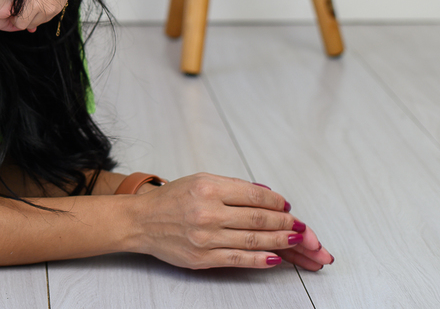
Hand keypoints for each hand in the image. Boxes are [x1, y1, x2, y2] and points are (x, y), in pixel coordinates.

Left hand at [9, 0, 71, 31]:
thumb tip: (0, 5)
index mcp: (31, 5)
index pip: (20, 25)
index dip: (14, 18)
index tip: (12, 11)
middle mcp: (46, 10)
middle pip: (31, 24)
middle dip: (24, 18)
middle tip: (20, 7)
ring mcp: (56, 7)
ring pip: (42, 20)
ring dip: (35, 15)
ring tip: (30, 2)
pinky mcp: (63, 3)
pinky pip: (51, 14)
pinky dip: (45, 10)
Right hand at [129, 173, 333, 270]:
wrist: (141, 221)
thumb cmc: (170, 200)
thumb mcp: (198, 181)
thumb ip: (231, 187)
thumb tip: (265, 195)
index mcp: (207, 187)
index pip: (253, 195)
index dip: (276, 202)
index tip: (286, 206)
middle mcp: (207, 212)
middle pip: (258, 218)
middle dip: (284, 222)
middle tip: (298, 225)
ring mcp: (206, 237)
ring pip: (254, 239)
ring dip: (280, 240)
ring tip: (294, 239)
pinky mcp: (203, 258)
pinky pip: (240, 259)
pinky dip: (261, 259)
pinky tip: (275, 257)